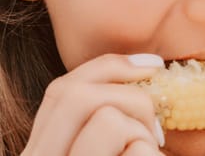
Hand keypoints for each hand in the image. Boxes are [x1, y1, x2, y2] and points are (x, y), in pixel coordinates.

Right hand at [22, 53, 165, 155]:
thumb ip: (100, 116)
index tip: (153, 64)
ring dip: (142, 133)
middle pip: (78, 95)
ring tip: (148, 154)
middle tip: (156, 126)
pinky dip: (152, 154)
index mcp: (41, 149)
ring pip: (108, 120)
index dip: (111, 65)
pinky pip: (137, 150)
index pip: (62, 89)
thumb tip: (144, 67)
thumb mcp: (99, 145)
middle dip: (132, 97)